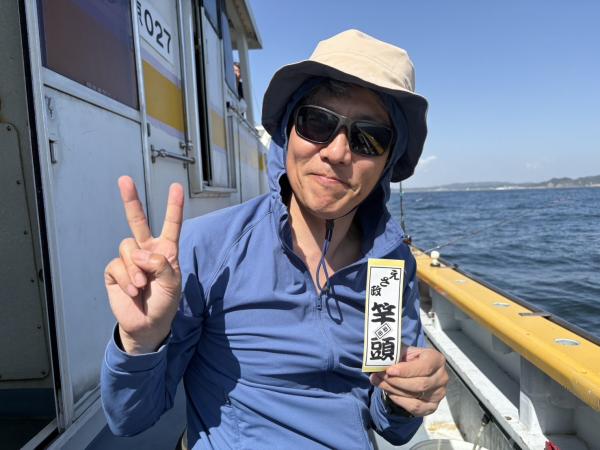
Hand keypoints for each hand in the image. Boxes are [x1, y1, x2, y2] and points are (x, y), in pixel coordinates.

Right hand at [104, 176, 183, 353]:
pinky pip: (118, 265)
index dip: (173, 207)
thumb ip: (162, 264)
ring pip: (127, 247)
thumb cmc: (164, 303)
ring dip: (136, 268)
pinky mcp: (115, 270)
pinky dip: (127, 279)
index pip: (171, 225)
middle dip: (130, 200)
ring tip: (143, 285)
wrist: (147, 324)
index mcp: (166, 251)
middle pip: (137, 221)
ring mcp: (130, 260)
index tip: (176, 187)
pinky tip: (133, 290)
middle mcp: (147, 250)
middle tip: (124, 180)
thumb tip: (140, 253)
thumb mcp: (172, 284)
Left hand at [370, 347, 447, 416]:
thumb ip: (395, 354)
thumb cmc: (408, 360)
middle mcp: (442, 377)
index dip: (406, 370)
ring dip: (393, 390)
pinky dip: (399, 400)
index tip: (389, 370)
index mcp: (437, 359)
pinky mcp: (433, 406)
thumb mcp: (404, 352)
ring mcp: (439, 394)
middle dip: (396, 381)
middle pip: (420, 384)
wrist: (414, 373)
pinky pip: (415, 407)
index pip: (425, 367)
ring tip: (379, 382)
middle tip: (379, 376)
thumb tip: (380, 359)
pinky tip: (389, 392)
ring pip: (415, 396)